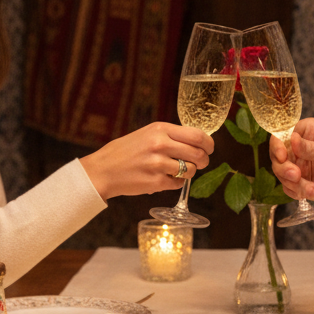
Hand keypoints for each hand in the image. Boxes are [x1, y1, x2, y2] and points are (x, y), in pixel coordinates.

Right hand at [80, 122, 212, 199]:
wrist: (103, 170)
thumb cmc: (126, 151)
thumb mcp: (147, 134)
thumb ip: (170, 136)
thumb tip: (197, 142)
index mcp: (160, 129)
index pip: (197, 135)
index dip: (209, 144)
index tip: (209, 149)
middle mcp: (160, 144)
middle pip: (198, 153)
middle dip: (203, 160)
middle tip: (200, 163)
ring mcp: (158, 164)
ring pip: (190, 170)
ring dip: (189, 172)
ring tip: (177, 170)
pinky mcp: (156, 182)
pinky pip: (178, 183)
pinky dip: (176, 183)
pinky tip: (165, 178)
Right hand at [268, 118, 313, 219]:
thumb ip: (311, 148)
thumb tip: (292, 139)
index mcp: (307, 131)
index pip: (282, 133)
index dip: (278, 145)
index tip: (282, 156)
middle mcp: (298, 146)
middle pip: (277, 155)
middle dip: (284, 168)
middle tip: (297, 176)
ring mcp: (297, 164)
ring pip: (281, 174)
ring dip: (295, 184)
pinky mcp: (298, 181)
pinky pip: (288, 188)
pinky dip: (300, 192)